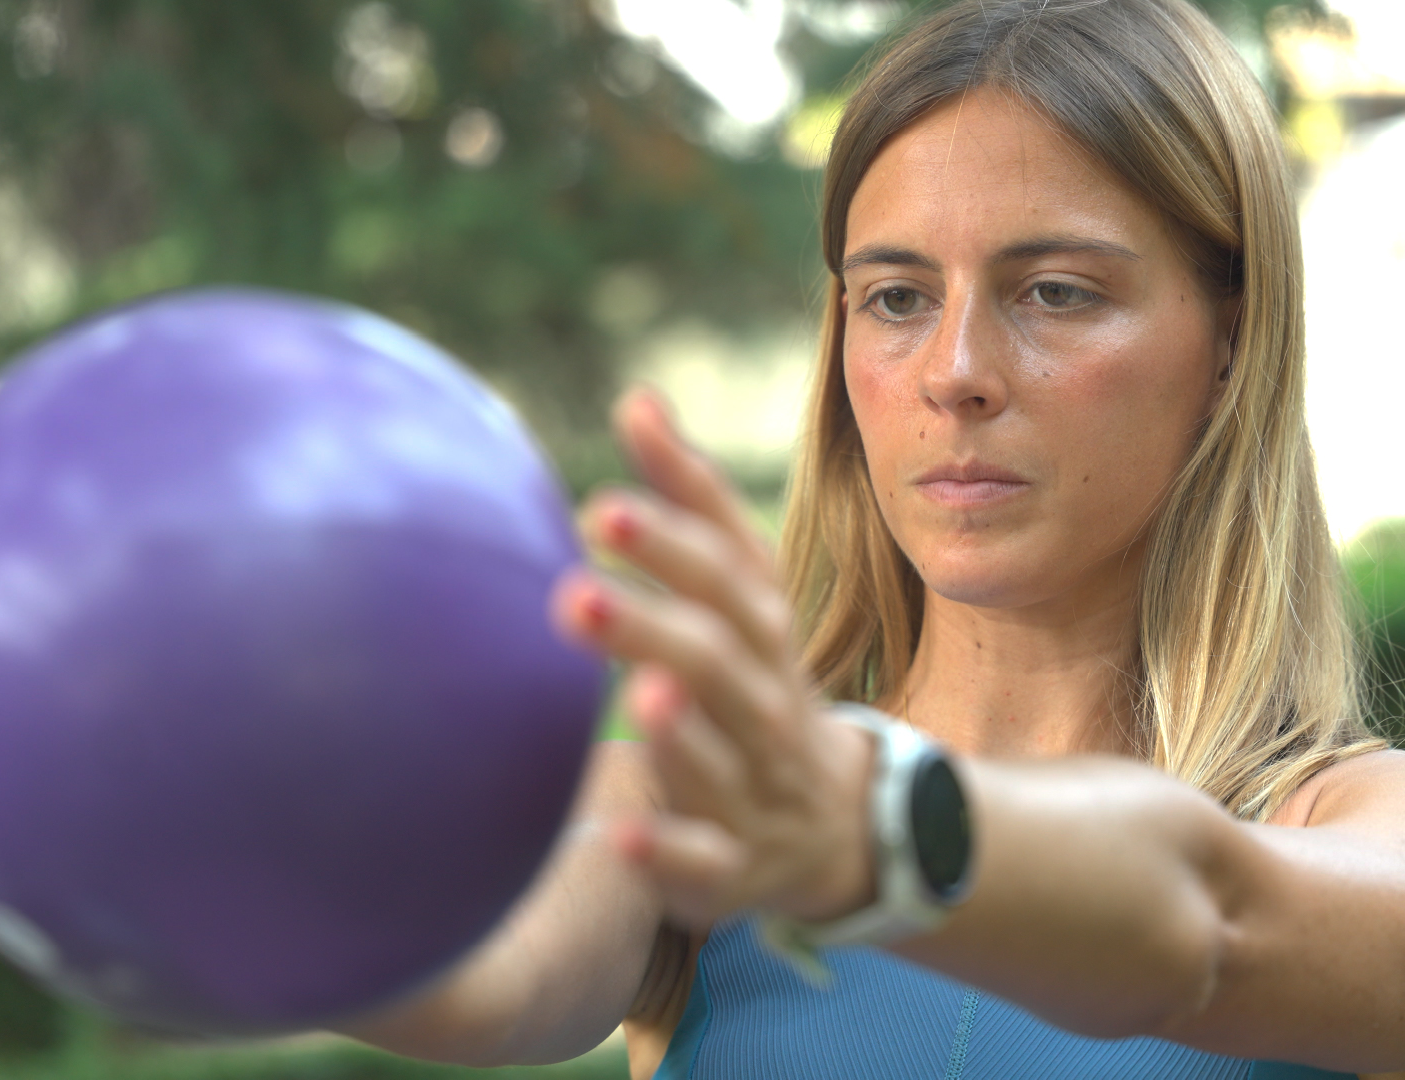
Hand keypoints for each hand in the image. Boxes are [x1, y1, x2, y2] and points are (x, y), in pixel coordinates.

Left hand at [550, 390, 876, 929]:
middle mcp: (768, 700)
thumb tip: (638, 398)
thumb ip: (690, 501)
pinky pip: (706, 860)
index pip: (732, 572)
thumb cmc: (757, 685)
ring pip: (727, 755)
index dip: (676, 538)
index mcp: (763, 629)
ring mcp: (757, 784)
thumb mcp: (742, 597)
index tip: (600, 507)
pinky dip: (666, 847)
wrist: (835, 825)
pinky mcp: (734, 863)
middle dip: (654, 624)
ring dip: (681, 727)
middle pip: (721, 657)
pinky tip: (615, 832)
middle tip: (570, 594)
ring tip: (638, 691)